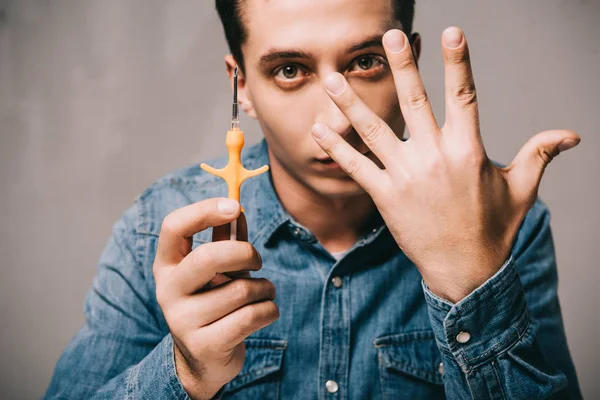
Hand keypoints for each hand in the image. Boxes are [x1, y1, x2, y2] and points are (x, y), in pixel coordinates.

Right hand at [153, 198, 278, 398]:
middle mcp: (167, 290)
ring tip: (263, 293)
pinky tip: (266, 311)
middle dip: (245, 253)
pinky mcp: (204, 345)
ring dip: (264, 288)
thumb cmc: (213, 302)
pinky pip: (251, 316)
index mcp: (166, 265)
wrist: (202, 361)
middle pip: (209, 256)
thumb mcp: (215, 270)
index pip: (173, 226)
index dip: (204, 210)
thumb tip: (238, 208)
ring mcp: (182, 320)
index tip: (234, 206)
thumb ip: (225, 239)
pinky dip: (269, 310)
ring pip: (240, 290)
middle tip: (257, 261)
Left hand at [311, 27, 579, 302]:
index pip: (464, 95)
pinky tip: (317, 129)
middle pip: (414, 102)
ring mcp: (406, 176)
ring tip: (332, 77)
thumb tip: (572, 135)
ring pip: (374, 131)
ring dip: (351, 103)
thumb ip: (539, 154)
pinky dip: (336, 148)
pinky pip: (356, 167)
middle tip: (389, 36)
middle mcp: (435, 157)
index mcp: (468, 150)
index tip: (450, 31)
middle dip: (401, 67)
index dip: (457, 62)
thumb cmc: (494, 229)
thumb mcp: (522, 188)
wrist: (465, 271)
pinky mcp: (385, 197)